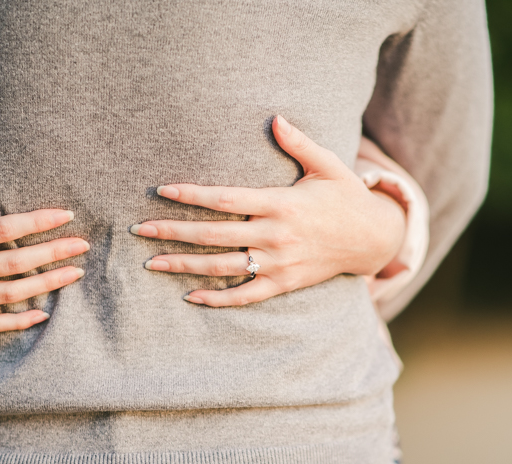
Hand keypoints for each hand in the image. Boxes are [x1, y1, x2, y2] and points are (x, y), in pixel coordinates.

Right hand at [0, 168, 88, 331]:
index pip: (3, 229)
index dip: (38, 222)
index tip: (66, 215)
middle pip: (15, 263)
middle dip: (53, 253)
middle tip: (83, 244)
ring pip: (10, 294)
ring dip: (47, 285)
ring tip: (76, 272)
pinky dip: (19, 322)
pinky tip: (45, 314)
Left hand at [130, 115, 405, 306]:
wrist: (372, 239)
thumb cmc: (345, 197)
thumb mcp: (328, 166)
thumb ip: (299, 144)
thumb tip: (275, 117)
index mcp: (282, 204)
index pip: (226, 199)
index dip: (192, 195)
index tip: (161, 191)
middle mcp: (276, 236)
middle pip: (214, 235)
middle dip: (173, 232)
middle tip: (139, 230)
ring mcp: (279, 264)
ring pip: (223, 267)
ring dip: (185, 266)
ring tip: (152, 262)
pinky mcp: (284, 284)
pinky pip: (246, 296)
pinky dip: (218, 299)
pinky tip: (190, 296)